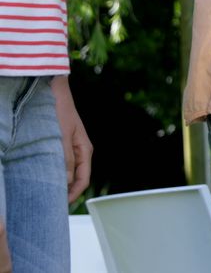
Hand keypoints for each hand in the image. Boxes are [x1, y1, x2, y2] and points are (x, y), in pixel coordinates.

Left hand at [51, 76, 92, 202]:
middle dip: (65, 190)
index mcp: (85, 150)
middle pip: (75, 177)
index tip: (59, 205)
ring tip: (44, 190)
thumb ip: (65, 159)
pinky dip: (53, 170)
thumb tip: (67, 182)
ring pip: (66, 170)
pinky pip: (59, 162)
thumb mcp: (61, 137)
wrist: (52, 89)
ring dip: (58, 180)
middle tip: (49, 201)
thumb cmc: (58, 110)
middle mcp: (79, 150)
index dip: (73, 194)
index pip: (83, 179)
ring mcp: (70, 146)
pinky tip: (42, 173)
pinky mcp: (60, 142)